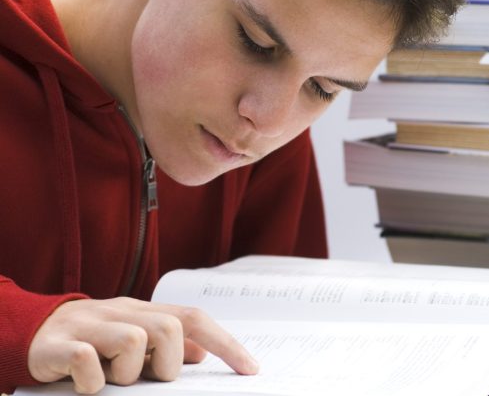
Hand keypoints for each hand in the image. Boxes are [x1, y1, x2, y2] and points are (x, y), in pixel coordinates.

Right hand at [28, 297, 258, 393]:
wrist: (30, 333)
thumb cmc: (91, 342)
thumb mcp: (132, 339)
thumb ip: (166, 345)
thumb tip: (201, 354)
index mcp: (143, 310)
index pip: (193, 319)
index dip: (226, 343)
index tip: (250, 369)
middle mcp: (120, 312)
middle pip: (168, 328)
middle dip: (168, 363)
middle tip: (148, 378)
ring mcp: (88, 326)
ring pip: (132, 340)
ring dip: (129, 373)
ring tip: (112, 380)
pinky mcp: (57, 347)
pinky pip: (86, 361)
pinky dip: (93, 381)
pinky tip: (87, 386)